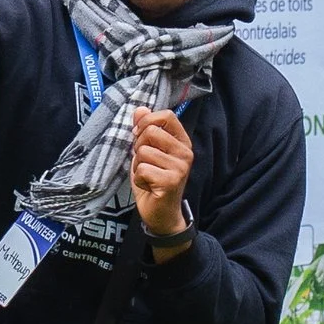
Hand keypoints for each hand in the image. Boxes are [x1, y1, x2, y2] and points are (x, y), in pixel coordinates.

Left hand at [129, 107, 192, 242]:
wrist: (161, 215)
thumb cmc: (153, 181)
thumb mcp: (146, 152)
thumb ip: (144, 131)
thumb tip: (140, 108)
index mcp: (182, 142)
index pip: (167, 116)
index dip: (147, 121)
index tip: (138, 135)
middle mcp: (185, 153)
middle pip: (151, 132)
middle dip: (139, 147)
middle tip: (145, 163)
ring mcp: (180, 167)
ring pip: (143, 152)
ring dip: (138, 166)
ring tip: (147, 176)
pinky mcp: (171, 181)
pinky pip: (142, 169)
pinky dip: (138, 179)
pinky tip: (148, 186)